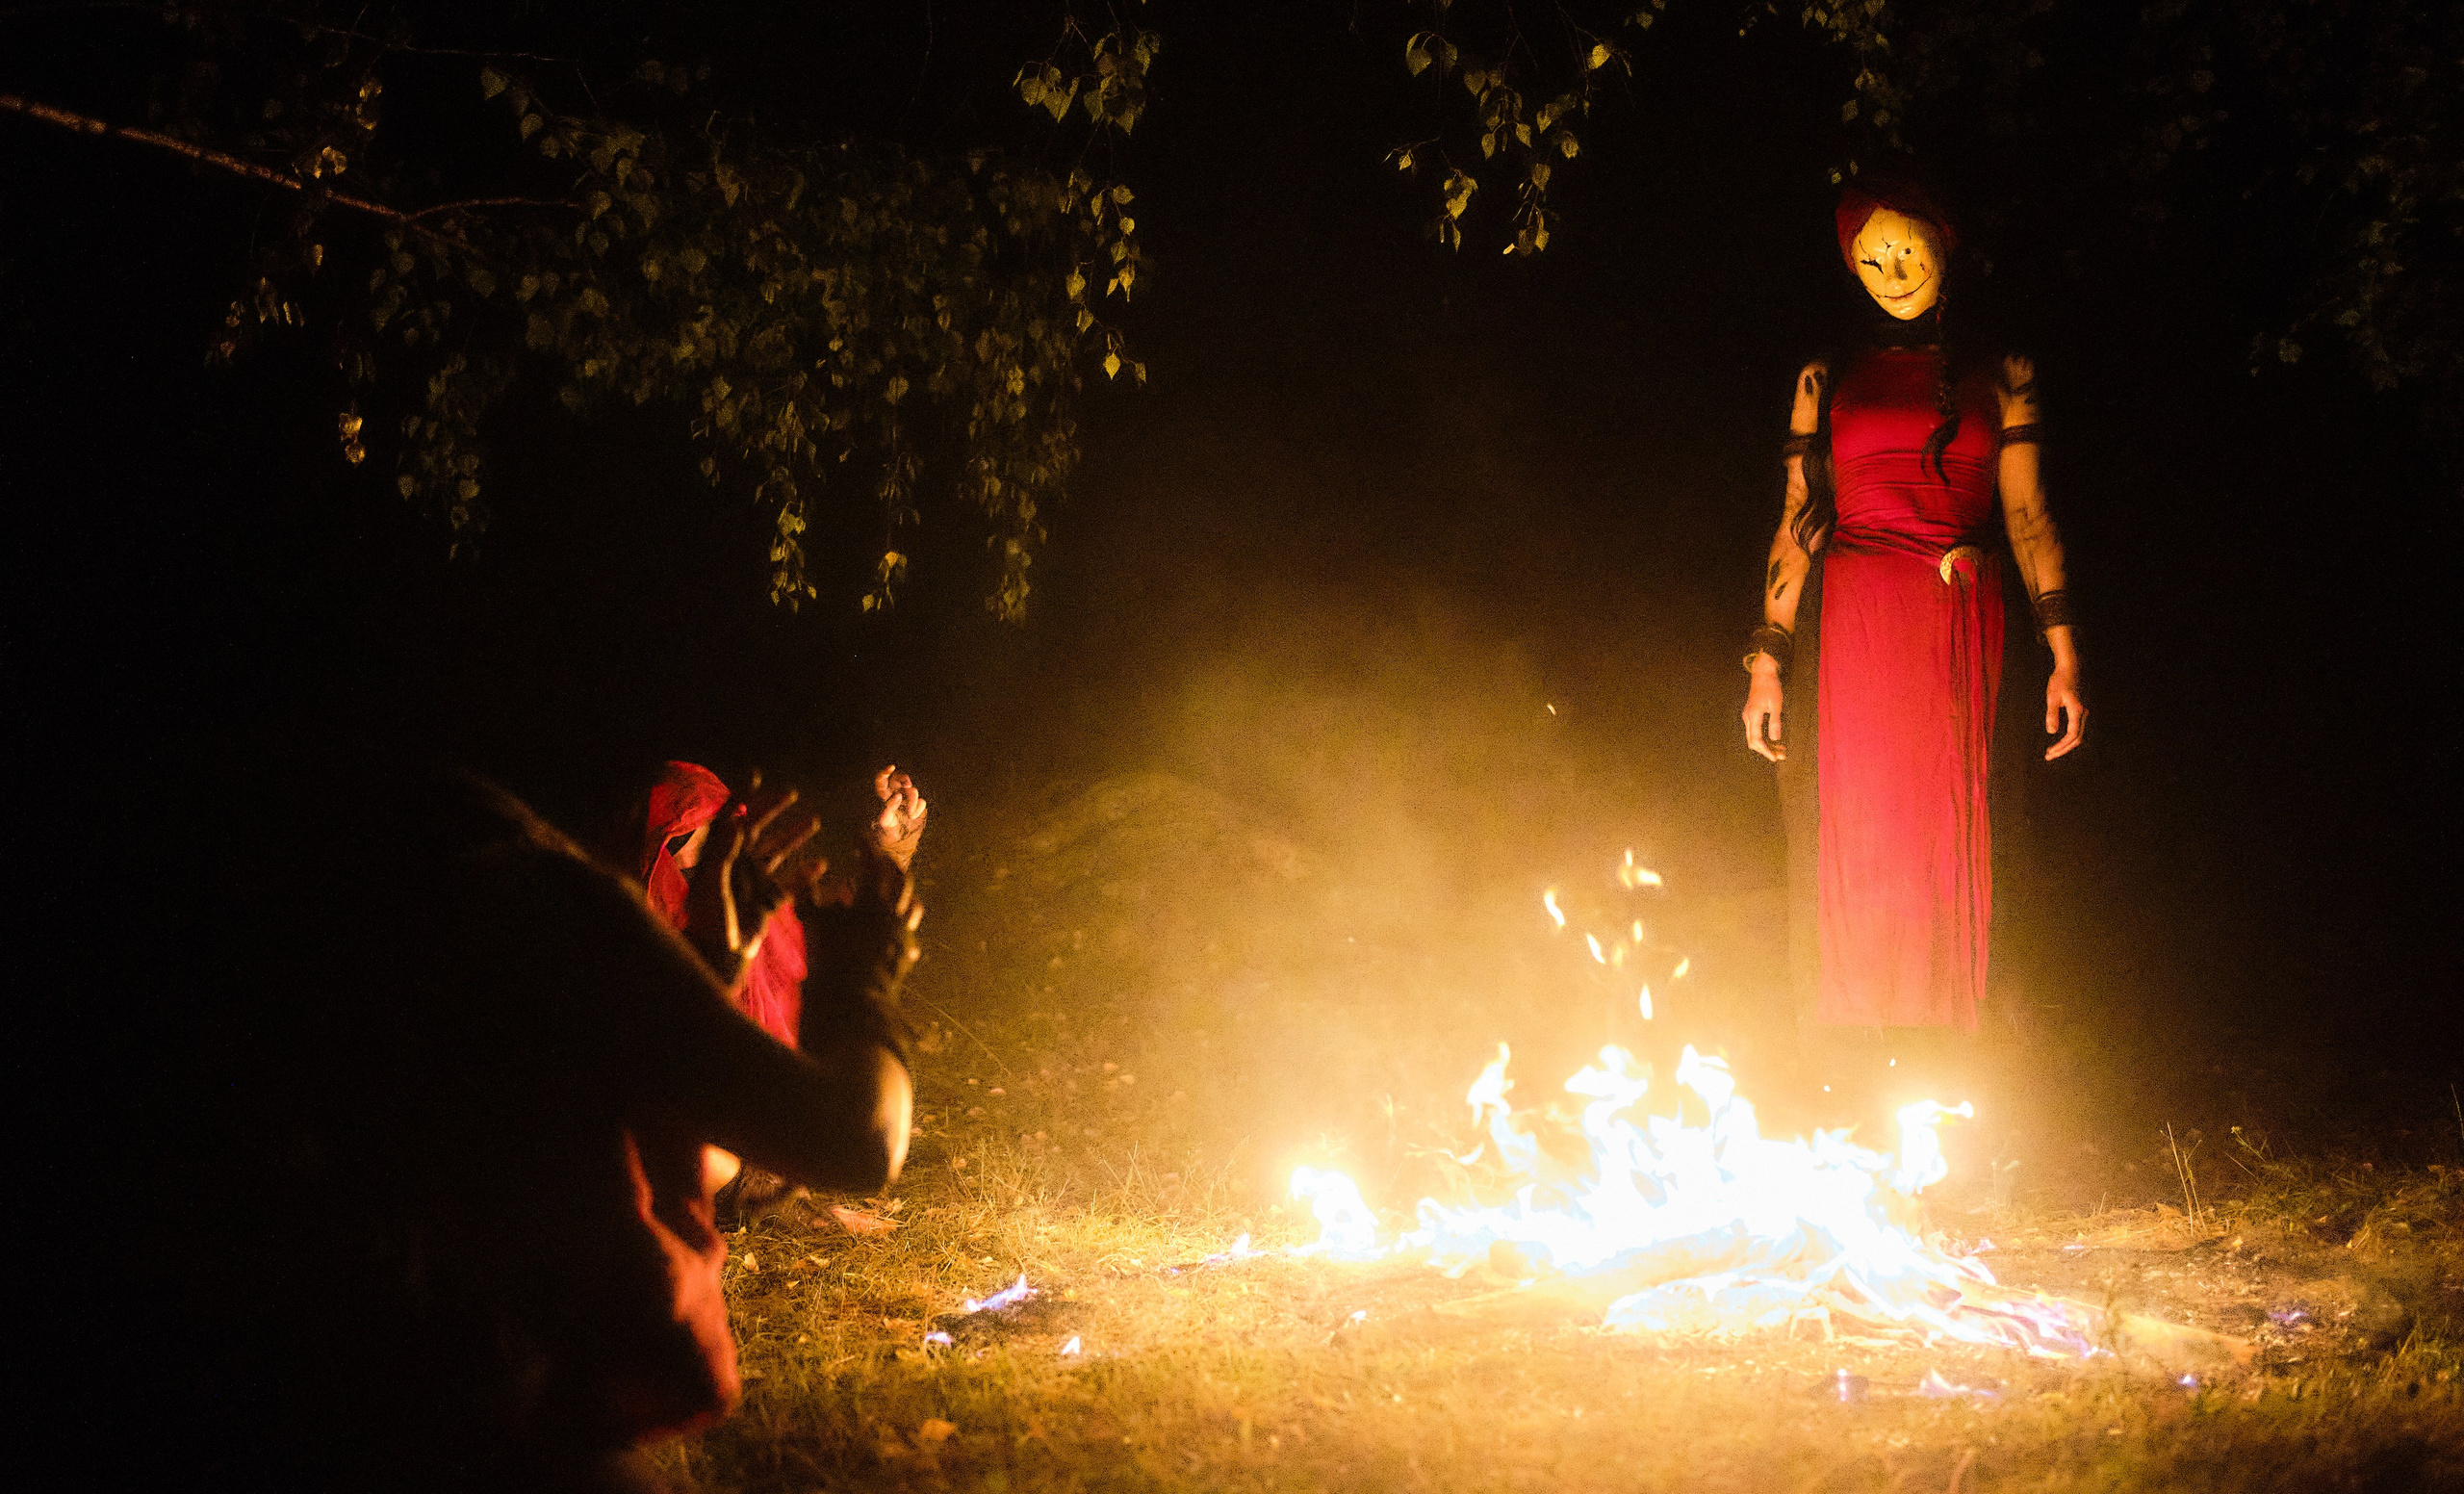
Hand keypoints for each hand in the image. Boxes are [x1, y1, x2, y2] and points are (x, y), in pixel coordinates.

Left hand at [683, 775, 819, 977]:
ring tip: (814, 821)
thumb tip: (736, 817)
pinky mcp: (766, 904)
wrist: (718, 958)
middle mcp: (735, 866)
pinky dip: (804, 875)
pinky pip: (789, 884)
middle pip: (756, 830)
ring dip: (793, 837)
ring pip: (776, 853)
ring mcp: (752, 884)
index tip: (756, 775)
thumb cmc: (711, 921)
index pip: (729, 819)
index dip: (740, 796)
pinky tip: (821, 865)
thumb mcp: (713, 884)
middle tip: (792, 793)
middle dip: (772, 810)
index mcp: (718, 857)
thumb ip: (724, 851)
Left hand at [866, 765, 926, 871]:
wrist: (899, 843)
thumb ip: (889, 807)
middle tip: (907, 785)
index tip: (891, 767)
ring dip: (912, 801)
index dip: (886, 772)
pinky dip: (918, 809)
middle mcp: (894, 794)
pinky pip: (921, 801)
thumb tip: (897, 795)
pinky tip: (913, 817)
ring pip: (912, 790)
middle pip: (900, 778)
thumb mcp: (885, 821)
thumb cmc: (887, 832)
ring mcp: (906, 799)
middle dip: (904, 779)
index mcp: (883, 795)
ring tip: (909, 814)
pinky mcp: (917, 806)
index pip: (882, 779)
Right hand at [1742, 664, 1785, 761]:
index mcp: (1753, 715)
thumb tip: (1775, 739)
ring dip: (1766, 745)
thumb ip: (1775, 722)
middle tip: (1780, 756)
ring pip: (1754, 737)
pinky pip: (1756, 731)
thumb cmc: (1771, 687)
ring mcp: (1748, 717)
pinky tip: (1775, 741)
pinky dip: (1764, 738)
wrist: (1763, 675)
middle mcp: (1748, 718)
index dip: (1765, 751)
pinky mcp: (1752, 715)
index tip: (1774, 758)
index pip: (1756, 739)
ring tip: (1781, 750)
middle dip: (1766, 750)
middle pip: (1753, 741)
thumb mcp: (1776, 704)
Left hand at [2044, 664, 2085, 759]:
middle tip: (2048, 756)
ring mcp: (2083, 712)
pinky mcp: (2080, 711)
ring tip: (2051, 751)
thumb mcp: (2052, 697)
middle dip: (2063, 749)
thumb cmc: (2060, 680)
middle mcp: (2083, 713)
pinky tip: (2058, 741)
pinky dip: (2068, 738)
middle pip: (2076, 738)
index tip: (2050, 752)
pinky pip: (2076, 729)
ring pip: (2077, 735)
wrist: (2069, 668)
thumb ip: (2052, 715)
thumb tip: (2051, 732)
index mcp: (2077, 711)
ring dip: (2065, 745)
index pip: (2072, 735)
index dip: (2061, 746)